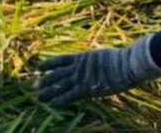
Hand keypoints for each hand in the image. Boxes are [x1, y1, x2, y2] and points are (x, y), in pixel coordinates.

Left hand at [36, 36, 160, 108]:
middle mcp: (77, 67)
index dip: (48, 63)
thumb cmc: (120, 60)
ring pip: (60, 85)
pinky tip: (52, 104)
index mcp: (81, 57)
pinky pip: (70, 95)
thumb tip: (93, 61)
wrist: (126, 64)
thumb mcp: (103, 56)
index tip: (38, 66)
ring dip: (48, 91)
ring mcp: (81, 78)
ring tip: (38, 96)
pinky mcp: (87, 88)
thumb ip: (94, 61)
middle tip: (33, 86)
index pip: (59, 60)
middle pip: (56, 74)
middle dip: (45, 80)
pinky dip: (61, 100)